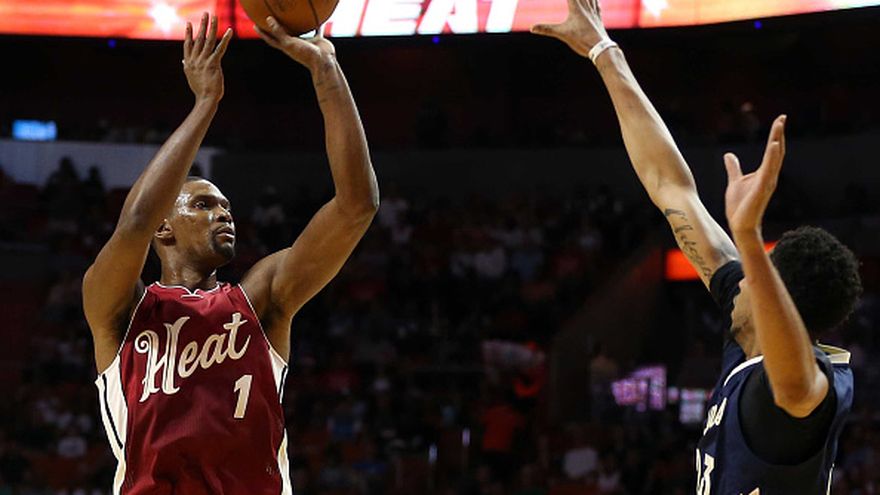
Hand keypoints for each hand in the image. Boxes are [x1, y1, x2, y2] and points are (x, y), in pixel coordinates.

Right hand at [183, 13, 232, 102]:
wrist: (206, 99)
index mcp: (189, 62)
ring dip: (212, 27)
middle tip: (205, 14)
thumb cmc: (200, 90)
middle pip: (199, 38)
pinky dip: (225, 39)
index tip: (188, 23)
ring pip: (208, 40)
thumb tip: (183, 60)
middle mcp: (195, 59)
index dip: (188, 33)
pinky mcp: (213, 64)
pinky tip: (230, 30)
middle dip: (202, 25)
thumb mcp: (191, 76)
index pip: (188, 44)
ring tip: (214, 17)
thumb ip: (187, 66)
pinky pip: (220, 48)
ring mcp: (204, 61)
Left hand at [256, 17, 335, 73]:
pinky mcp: (316, 40)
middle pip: (283, 34)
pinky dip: (315, 23)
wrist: (323, 61)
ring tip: (293, 13)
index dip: (262, 33)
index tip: (255, 25)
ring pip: (299, 31)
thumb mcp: (289, 42)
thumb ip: (279, 31)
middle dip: (277, 27)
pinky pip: (315, 29)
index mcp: (286, 47)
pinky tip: (316, 15)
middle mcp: (295, 44)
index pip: (271, 39)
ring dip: (296, 24)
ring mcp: (306, 42)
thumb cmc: (305, 54)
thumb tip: (268, 19)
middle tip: (272, 16)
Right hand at [531, 0, 609, 56]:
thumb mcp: (562, 34)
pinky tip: (595, 2)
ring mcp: (593, 12)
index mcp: (577, 8)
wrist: (600, 48)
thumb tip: (532, 28)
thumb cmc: (581, 40)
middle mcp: (586, 7)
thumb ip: (546, 29)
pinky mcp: (598, 18)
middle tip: (571, 0)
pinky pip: (597, 5)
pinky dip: (595, 1)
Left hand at [724, 115, 786, 235]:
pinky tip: (774, 145)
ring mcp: (768, 182)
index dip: (776, 135)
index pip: (772, 150)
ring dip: (777, 140)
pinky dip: (772, 157)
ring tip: (779, 125)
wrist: (740, 224)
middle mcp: (770, 175)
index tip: (779, 120)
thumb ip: (734, 168)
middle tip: (782, 117)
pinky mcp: (762, 188)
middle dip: (779, 134)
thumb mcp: (735, 181)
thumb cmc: (739, 206)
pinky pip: (769, 170)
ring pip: (775, 158)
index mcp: (764, 173)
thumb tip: (729, 155)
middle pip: (777, 151)